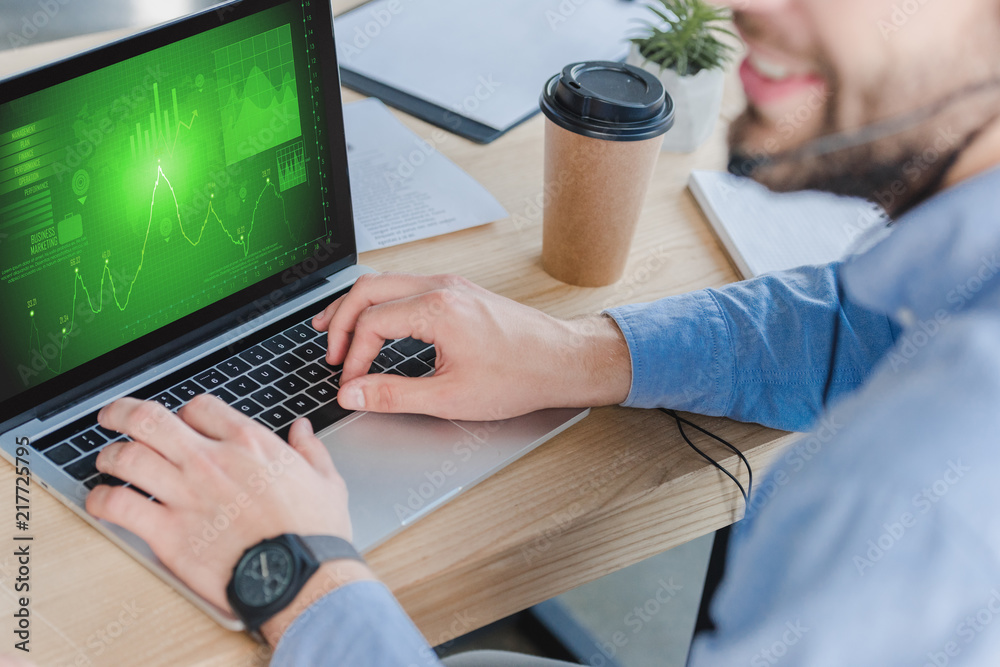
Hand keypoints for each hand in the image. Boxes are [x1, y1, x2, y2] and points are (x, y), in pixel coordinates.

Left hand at [85, 396, 373, 643]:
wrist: (300, 576)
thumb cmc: (314, 532)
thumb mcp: (326, 480)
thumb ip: (310, 448)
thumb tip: (302, 429)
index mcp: (249, 443)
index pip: (198, 407)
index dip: (185, 412)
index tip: (182, 423)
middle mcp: (210, 461)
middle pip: (149, 419)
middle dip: (122, 412)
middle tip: (111, 415)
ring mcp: (185, 495)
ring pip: (127, 458)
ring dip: (109, 456)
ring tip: (107, 460)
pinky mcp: (168, 533)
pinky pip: (118, 507)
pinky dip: (100, 500)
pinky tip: (99, 501)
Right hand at [313, 272, 631, 419]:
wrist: (562, 360)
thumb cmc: (519, 376)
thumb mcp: (450, 396)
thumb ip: (394, 395)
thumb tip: (353, 394)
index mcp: (437, 309)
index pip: (371, 323)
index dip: (353, 356)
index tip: (351, 383)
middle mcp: (441, 288)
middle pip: (369, 289)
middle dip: (341, 319)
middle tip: (328, 349)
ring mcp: (451, 286)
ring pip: (387, 283)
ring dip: (359, 307)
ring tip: (337, 329)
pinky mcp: (459, 292)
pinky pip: (407, 288)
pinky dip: (383, 304)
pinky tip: (378, 323)